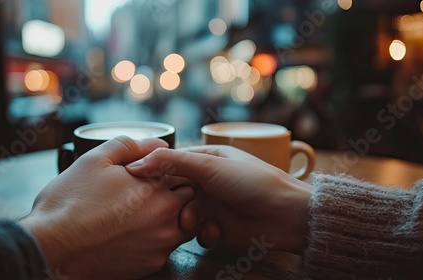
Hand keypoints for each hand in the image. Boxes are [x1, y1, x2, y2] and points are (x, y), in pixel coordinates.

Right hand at [19, 137, 197, 278]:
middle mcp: (167, 216)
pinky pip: (167, 247)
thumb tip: (158, 143)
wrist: (51, 249)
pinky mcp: (153, 264)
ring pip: (184, 224)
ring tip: (140, 213)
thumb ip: (131, 146)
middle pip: (191, 199)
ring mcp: (162, 243)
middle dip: (176, 192)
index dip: (170, 171)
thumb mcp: (95, 160)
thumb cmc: (70, 203)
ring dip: (171, 216)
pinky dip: (157, 238)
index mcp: (156, 187)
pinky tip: (132, 233)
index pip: (185, 173)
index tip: (155, 174)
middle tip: (150, 193)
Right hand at [127, 145, 311, 254]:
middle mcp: (207, 182)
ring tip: (194, 222)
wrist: (285, 215)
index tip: (137, 181)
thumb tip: (137, 163)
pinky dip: (204, 234)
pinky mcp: (218, 229)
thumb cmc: (252, 182)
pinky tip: (216, 232)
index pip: (170, 163)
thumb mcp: (210, 165)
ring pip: (183, 214)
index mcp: (206, 159)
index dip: (154, 172)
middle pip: (174, 191)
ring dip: (188, 219)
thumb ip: (172, 161)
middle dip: (172, 201)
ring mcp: (213, 206)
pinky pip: (199, 233)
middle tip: (172, 205)